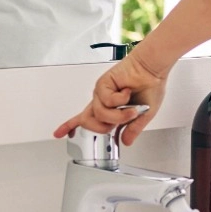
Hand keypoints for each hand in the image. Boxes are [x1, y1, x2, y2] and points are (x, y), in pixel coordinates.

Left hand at [53, 48, 168, 145]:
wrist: (152, 70)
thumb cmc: (149, 87)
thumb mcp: (144, 116)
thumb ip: (133, 129)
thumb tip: (126, 141)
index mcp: (110, 109)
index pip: (85, 119)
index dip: (70, 127)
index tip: (58, 134)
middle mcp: (103, 102)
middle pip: (87, 122)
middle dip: (103, 128)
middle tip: (118, 123)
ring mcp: (102, 94)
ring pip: (99, 114)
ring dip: (118, 115)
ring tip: (131, 109)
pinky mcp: (103, 85)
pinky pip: (106, 100)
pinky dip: (120, 100)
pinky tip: (127, 92)